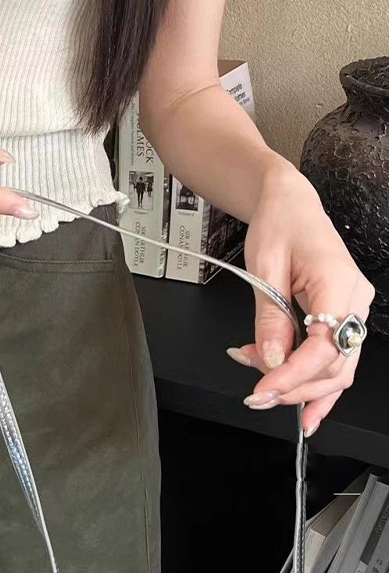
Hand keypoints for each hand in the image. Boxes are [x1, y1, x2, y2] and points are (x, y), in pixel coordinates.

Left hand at [227, 159, 374, 435]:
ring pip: (337, 366)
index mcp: (338, 283)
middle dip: (294, 386)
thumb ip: (270, 316)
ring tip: (263, 390)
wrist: (288, 202)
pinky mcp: (342, 314)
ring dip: (300, 384)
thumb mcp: (264, 267)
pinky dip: (317, 382)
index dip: (292, 375)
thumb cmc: (279, 223)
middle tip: (255, 395)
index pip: (323, 347)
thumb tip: (272, 360)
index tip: (262, 390)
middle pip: (334, 364)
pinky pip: (335, 356)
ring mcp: (353, 308)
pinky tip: (305, 409)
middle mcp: (354, 300)